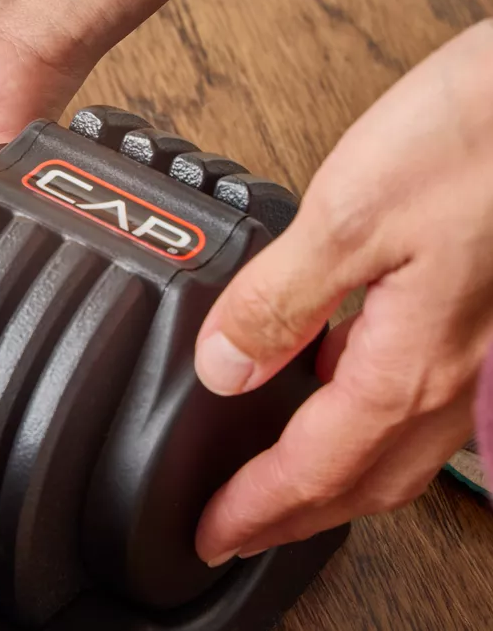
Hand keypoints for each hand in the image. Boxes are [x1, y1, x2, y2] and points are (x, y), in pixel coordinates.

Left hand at [194, 19, 492, 565]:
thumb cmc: (478, 141)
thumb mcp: (348, 216)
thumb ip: (279, 300)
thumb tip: (223, 366)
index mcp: (411, 364)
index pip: (317, 469)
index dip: (255, 509)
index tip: (210, 534)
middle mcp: (452, 374)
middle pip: (365, 480)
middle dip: (295, 514)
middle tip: (238, 526)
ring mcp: (473, 349)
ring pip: (396, 445)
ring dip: (333, 471)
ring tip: (272, 472)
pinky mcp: (476, 313)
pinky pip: (413, 392)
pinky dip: (362, 410)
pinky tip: (330, 376)